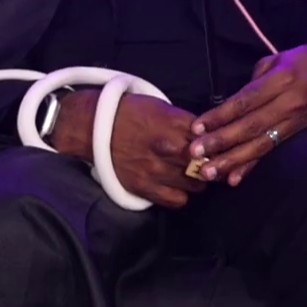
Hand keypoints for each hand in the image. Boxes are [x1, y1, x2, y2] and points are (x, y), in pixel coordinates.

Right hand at [51, 90, 205, 208]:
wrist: (92, 128)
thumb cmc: (128, 113)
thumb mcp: (159, 106)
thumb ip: (183, 122)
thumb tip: (206, 135)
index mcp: (172, 122)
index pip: (209, 137)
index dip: (214, 143)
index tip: (213, 146)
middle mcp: (167, 146)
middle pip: (206, 162)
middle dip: (209, 163)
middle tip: (208, 163)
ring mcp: (156, 168)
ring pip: (196, 184)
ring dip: (197, 180)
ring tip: (192, 176)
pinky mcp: (144, 186)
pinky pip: (177, 200)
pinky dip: (181, 195)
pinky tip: (177, 187)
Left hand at [188, 44, 306, 185]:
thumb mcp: (280, 58)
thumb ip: (255, 78)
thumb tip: (233, 101)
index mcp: (281, 80)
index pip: (245, 101)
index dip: (221, 115)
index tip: (198, 126)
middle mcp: (287, 104)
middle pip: (249, 126)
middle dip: (220, 141)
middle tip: (195, 153)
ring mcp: (291, 122)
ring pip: (258, 144)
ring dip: (232, 160)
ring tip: (209, 171)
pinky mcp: (294, 134)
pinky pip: (270, 152)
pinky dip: (251, 167)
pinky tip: (234, 179)